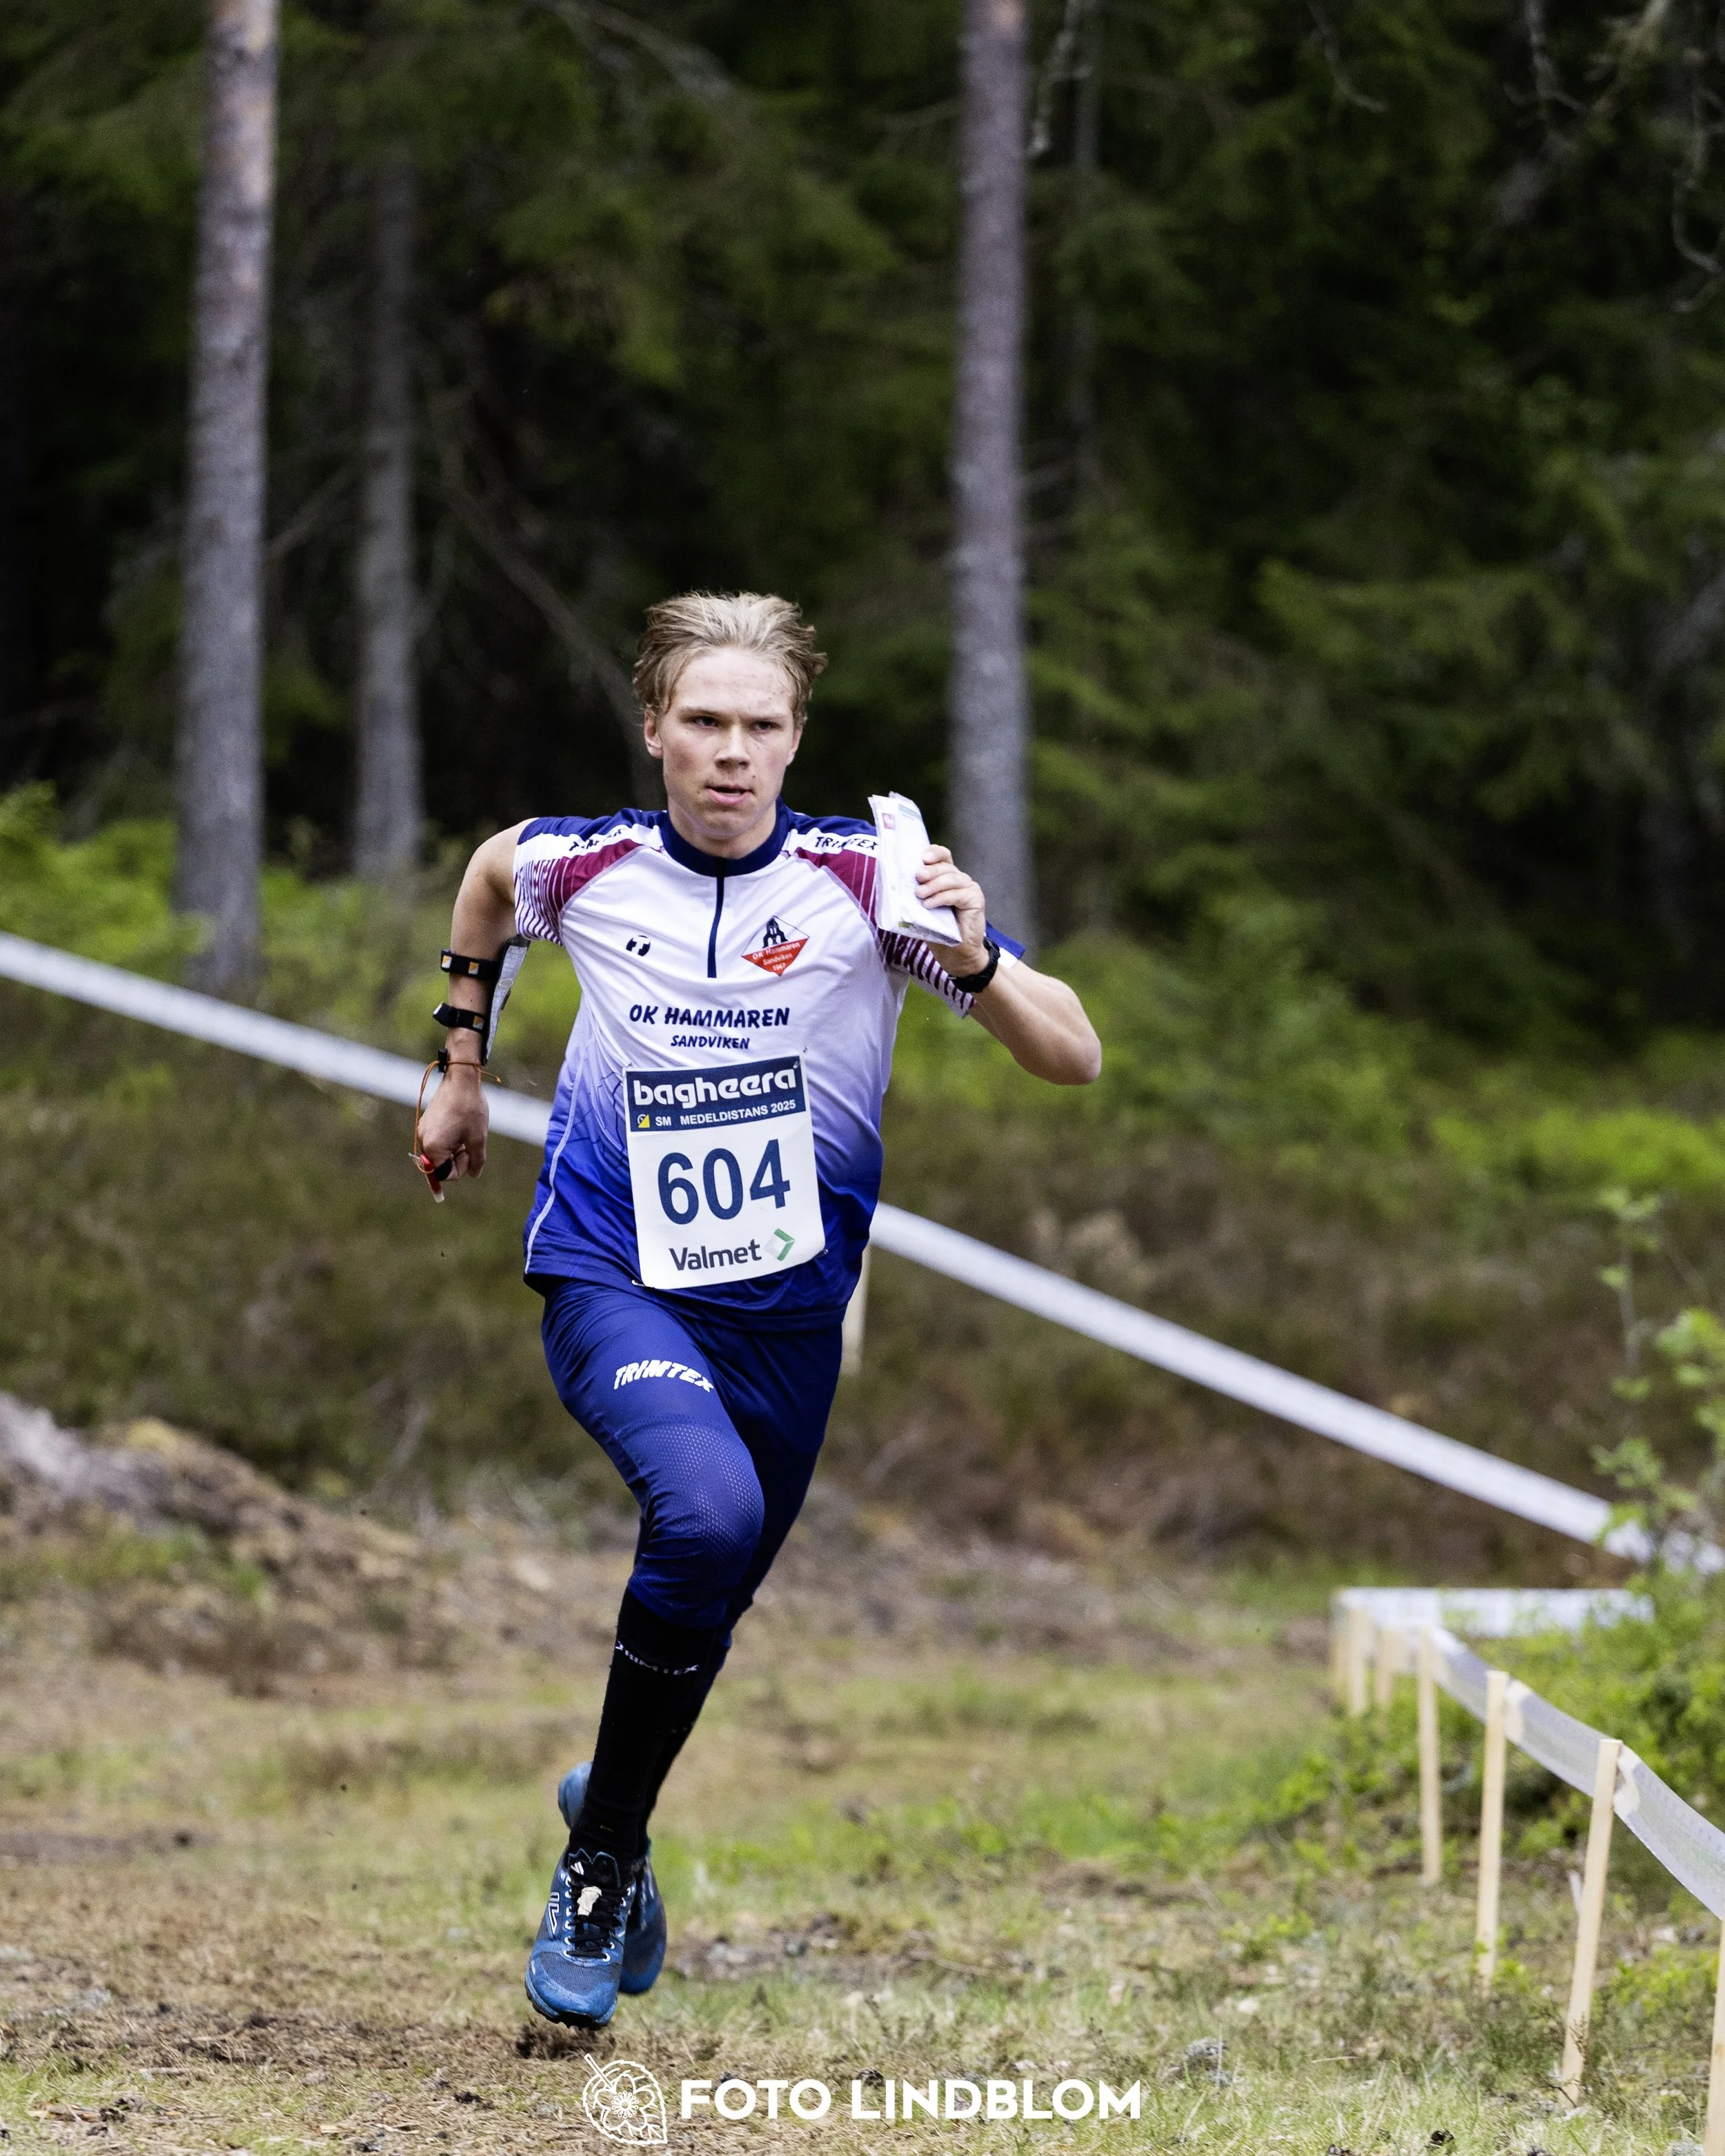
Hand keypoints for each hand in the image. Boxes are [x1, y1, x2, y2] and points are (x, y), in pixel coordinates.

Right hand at [415, 1059, 489, 1186]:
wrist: (460, 1080)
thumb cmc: (470, 1109)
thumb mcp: (478, 1139)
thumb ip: (476, 1161)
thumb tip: (473, 1174)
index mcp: (433, 1148)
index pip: (445, 1175)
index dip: (461, 1168)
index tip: (470, 1152)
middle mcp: (423, 1141)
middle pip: (440, 1165)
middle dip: (458, 1159)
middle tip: (470, 1144)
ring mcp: (423, 1131)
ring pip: (440, 1153)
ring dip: (455, 1150)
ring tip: (467, 1134)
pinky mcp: (426, 1123)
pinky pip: (438, 1141)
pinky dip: (450, 1141)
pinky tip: (460, 1127)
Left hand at [915, 845, 989, 978]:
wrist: (956, 955)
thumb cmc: (939, 932)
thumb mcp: (922, 910)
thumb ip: (916, 895)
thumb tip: (894, 885)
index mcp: (947, 878)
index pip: (943, 857)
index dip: (934, 853)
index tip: (922, 857)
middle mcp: (960, 880)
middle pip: (945, 866)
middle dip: (930, 870)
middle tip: (917, 877)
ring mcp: (969, 889)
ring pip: (951, 878)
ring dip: (933, 885)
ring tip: (919, 895)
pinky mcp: (976, 900)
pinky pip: (958, 894)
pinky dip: (942, 898)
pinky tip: (930, 905)